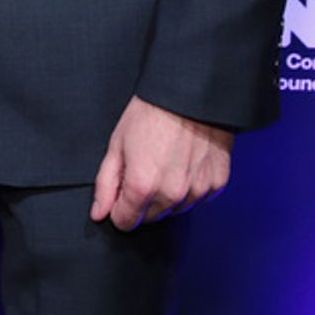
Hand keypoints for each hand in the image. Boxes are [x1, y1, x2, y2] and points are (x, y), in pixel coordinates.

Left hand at [90, 95, 233, 232]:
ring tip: (166, 162)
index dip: (119, 206)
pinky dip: (190, 186)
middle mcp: (172, 194)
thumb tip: (98, 214)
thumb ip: (106, 184)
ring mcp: (197, 190)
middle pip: (150, 218)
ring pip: (175, 210)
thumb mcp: (117, 144)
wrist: (190, 92)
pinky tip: (185, 162)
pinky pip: (197, 197)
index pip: (125, 222)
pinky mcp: (216, 183)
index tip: (123, 187)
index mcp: (143, 185)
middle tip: (145, 167)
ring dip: (167, 195)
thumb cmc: (151, 113)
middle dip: (143, 200)